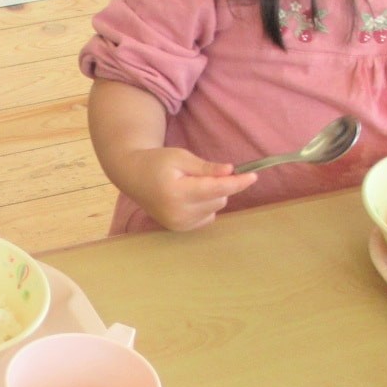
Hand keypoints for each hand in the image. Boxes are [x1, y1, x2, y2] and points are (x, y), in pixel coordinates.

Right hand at [114, 146, 256, 231]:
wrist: (133, 176)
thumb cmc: (157, 162)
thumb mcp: (181, 157)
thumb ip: (206, 167)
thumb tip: (230, 171)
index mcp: (177, 192)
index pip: (216, 189)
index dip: (236, 182)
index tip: (253, 176)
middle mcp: (178, 213)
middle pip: (219, 199)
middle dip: (219, 185)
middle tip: (201, 174)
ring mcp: (178, 224)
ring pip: (214, 209)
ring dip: (212, 196)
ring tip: (191, 185)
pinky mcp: (180, 229)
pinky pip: (207, 218)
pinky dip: (205, 206)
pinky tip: (189, 197)